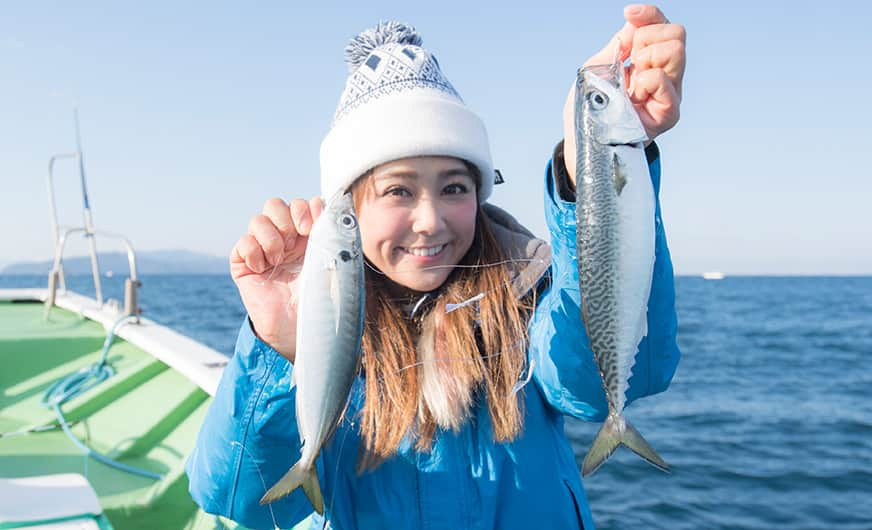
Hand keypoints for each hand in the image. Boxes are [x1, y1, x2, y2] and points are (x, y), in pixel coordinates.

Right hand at [230, 197, 322, 361]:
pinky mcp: (244, 264)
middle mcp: (283, 239)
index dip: (304, 208)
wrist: (296, 329)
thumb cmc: (318, 300)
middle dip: (285, 218)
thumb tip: (328, 206)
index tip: (310, 226)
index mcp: (306, 236)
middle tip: (292, 240)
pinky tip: (262, 269)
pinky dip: (252, 252)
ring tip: (277, 260)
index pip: (301, 205)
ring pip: (258, 220)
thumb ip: (330, 234)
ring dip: (270, 237)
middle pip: (275, 205)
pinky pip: (243, 242)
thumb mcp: (331, 263)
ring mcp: (262, 250)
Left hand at [563, 4, 685, 182]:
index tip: (628, 13)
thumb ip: (618, 45)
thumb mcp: (598, 68)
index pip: (661, 26)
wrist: (584, 139)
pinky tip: (634, 95)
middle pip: (676, 33)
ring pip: (676, 50)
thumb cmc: (589, 107)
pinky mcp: (669, 112)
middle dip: (647, 39)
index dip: (649, 15)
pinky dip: (646, 80)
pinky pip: (663, 79)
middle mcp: (665, 73)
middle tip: (629, 63)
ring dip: (647, 58)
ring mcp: (670, 92)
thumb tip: (633, 22)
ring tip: (632, 81)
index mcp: (648, 60)